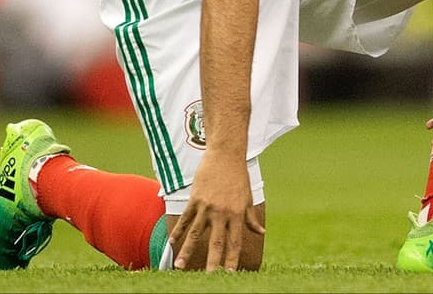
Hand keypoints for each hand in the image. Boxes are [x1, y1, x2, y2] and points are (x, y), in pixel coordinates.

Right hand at [170, 154, 265, 270]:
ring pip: (196, 233)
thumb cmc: (239, 176)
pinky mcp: (195, 198)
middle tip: (208, 278)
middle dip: (212, 262)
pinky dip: (179, 231)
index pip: (235, 242)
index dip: (232, 259)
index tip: (230, 274)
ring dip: (187, 251)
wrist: (225, 154)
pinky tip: (172, 242)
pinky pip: (186, 218)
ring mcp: (207, 206)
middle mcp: (222, 213)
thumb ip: (250, 218)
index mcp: (236, 214)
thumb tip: (261, 231)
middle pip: (216, 242)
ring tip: (179, 266)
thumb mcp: (248, 197)